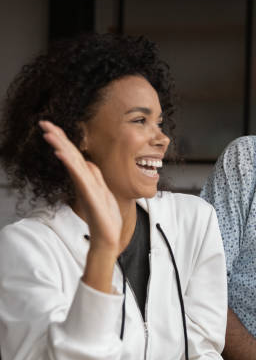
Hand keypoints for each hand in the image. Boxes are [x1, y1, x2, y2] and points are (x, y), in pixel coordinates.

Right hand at [40, 120, 121, 251]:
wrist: (108, 235)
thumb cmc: (105, 215)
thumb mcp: (103, 190)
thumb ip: (95, 176)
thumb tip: (89, 163)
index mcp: (85, 178)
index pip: (73, 154)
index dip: (63, 139)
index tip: (51, 126)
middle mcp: (83, 181)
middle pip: (69, 155)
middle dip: (57, 138)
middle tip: (43, 123)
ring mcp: (85, 187)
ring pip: (71, 162)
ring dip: (61, 146)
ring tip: (49, 134)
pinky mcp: (89, 195)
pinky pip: (79, 177)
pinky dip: (71, 165)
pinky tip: (62, 154)